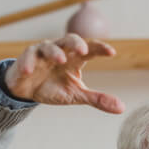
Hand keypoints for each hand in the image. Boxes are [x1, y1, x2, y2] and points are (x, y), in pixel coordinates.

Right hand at [4, 34, 124, 112]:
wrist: (27, 91)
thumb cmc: (53, 88)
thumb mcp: (76, 95)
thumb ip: (98, 99)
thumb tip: (121, 108)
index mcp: (74, 59)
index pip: (89, 49)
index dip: (100, 48)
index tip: (111, 52)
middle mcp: (60, 51)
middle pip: (70, 40)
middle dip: (76, 43)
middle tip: (83, 51)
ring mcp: (43, 53)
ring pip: (49, 46)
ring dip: (55, 52)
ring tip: (60, 59)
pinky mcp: (27, 58)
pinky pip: (28, 57)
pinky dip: (29, 63)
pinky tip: (29, 70)